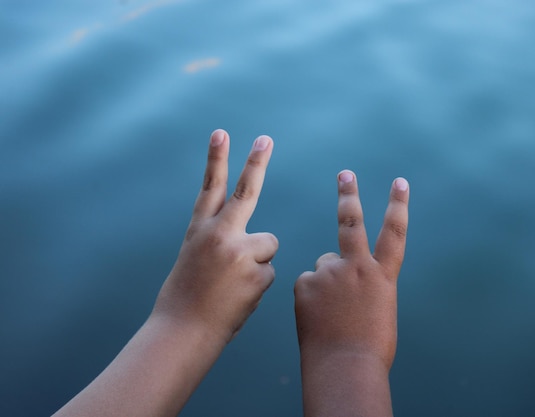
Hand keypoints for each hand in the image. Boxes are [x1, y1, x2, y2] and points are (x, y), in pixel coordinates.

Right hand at [153, 129, 277, 342]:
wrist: (183, 332)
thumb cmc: (187, 298)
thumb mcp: (194, 259)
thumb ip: (220, 241)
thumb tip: (257, 243)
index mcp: (199, 230)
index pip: (210, 187)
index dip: (216, 159)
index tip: (222, 132)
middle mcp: (219, 234)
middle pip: (245, 191)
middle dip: (256, 163)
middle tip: (266, 138)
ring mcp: (240, 252)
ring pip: (268, 246)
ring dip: (258, 263)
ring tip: (234, 285)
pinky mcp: (258, 273)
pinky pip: (270, 272)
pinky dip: (259, 285)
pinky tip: (239, 297)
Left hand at [295, 170, 408, 369]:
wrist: (344, 367)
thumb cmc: (369, 346)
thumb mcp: (380, 309)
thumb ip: (367, 285)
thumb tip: (348, 277)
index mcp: (383, 275)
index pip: (394, 233)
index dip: (398, 206)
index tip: (399, 182)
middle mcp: (357, 267)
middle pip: (351, 222)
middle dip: (349, 195)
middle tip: (345, 174)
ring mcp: (329, 273)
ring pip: (324, 266)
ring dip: (327, 282)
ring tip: (331, 311)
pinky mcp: (305, 283)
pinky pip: (307, 283)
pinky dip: (311, 296)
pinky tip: (316, 316)